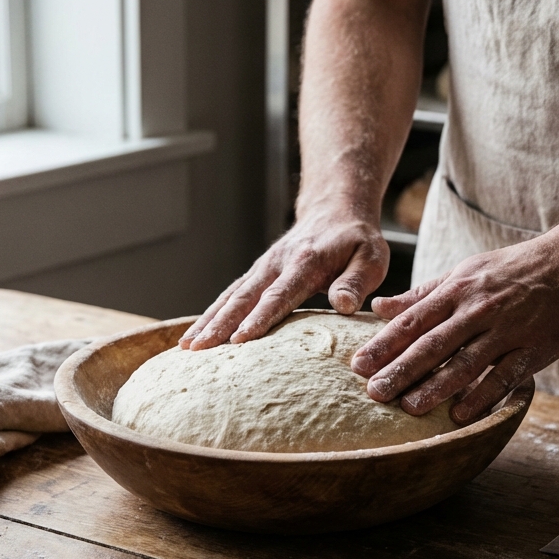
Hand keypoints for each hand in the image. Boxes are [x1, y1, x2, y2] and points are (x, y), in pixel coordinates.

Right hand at [179, 212, 389, 349]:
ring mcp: (263, 267)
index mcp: (305, 262)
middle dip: (220, 324)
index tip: (241, 339)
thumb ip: (356, 282)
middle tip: (199, 348)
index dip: (260, 317)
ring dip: (208, 320)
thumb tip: (344, 306)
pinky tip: (196, 334)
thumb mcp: (370, 257)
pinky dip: (211, 314)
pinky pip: (230, 295)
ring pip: (231, 296)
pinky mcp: (256, 273)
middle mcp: (276, 264)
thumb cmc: (357, 240)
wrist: (335, 210)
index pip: (279, 294)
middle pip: (244, 297)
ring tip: (188, 346)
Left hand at [350, 233, 558, 424]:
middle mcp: (478, 309)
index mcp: (457, 290)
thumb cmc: (510, 270)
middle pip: (432, 344)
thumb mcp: (463, 273)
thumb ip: (421, 295)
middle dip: (400, 370)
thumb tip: (379, 308)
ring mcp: (507, 329)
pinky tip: (460, 414)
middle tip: (373, 393)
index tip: (357, 366)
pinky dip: (482, 396)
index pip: (412, 321)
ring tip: (409, 407)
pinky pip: (504, 376)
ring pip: (465, 362)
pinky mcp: (534, 347)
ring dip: (436, 387)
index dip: (383, 345)